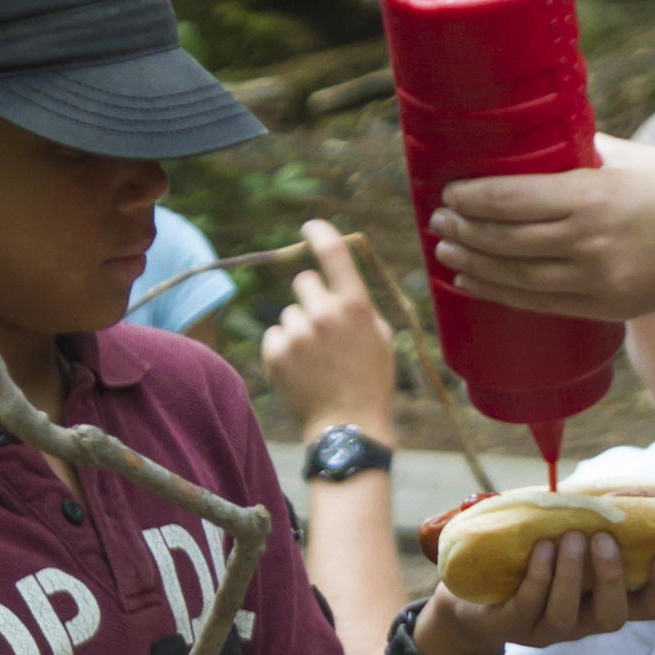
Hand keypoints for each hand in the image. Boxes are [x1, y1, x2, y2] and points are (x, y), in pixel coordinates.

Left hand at [261, 219, 397, 440]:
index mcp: (355, 305)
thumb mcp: (380, 336)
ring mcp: (297, 335)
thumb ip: (358, 303)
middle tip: (323, 327)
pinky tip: (301, 369)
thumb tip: (336, 278)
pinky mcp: (276, 354)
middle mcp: (324, 314)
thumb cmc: (370, 380)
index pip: (332, 252)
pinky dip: (284, 348)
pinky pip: (274, 335)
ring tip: (316, 359)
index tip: (310, 227)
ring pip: (288, 313)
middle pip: (303, 282)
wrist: (348, 427)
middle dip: (311, 298)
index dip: (319, 234)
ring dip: (298, 328)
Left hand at [412, 530, 654, 654]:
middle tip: (603, 539)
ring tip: (569, 537)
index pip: (647, 608)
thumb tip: (611, 486)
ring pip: (568, 614)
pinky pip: (528, 606)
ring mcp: (545, 630)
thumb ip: (587, 524)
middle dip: (612, 578)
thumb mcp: (562, 541)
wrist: (468, 597)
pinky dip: (538, 576)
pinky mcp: (510, 626)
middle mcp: (580, 623)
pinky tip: (540, 549)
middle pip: (612, 617)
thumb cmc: (527, 559)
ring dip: (571, 573)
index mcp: (602, 602)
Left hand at [433, 132, 654, 321]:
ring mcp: (597, 280)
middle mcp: (589, 241)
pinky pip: (541, 305)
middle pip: (506, 240)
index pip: (511, 199)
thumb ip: (583, 148)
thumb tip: (542, 131)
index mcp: (592, 194)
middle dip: (464, 232)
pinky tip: (477, 285)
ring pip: (517, 277)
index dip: (471, 200)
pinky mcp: (608, 307)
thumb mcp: (633, 155)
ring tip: (447, 254)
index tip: (447, 193)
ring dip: (475, 266)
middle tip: (438, 222)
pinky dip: (502, 295)